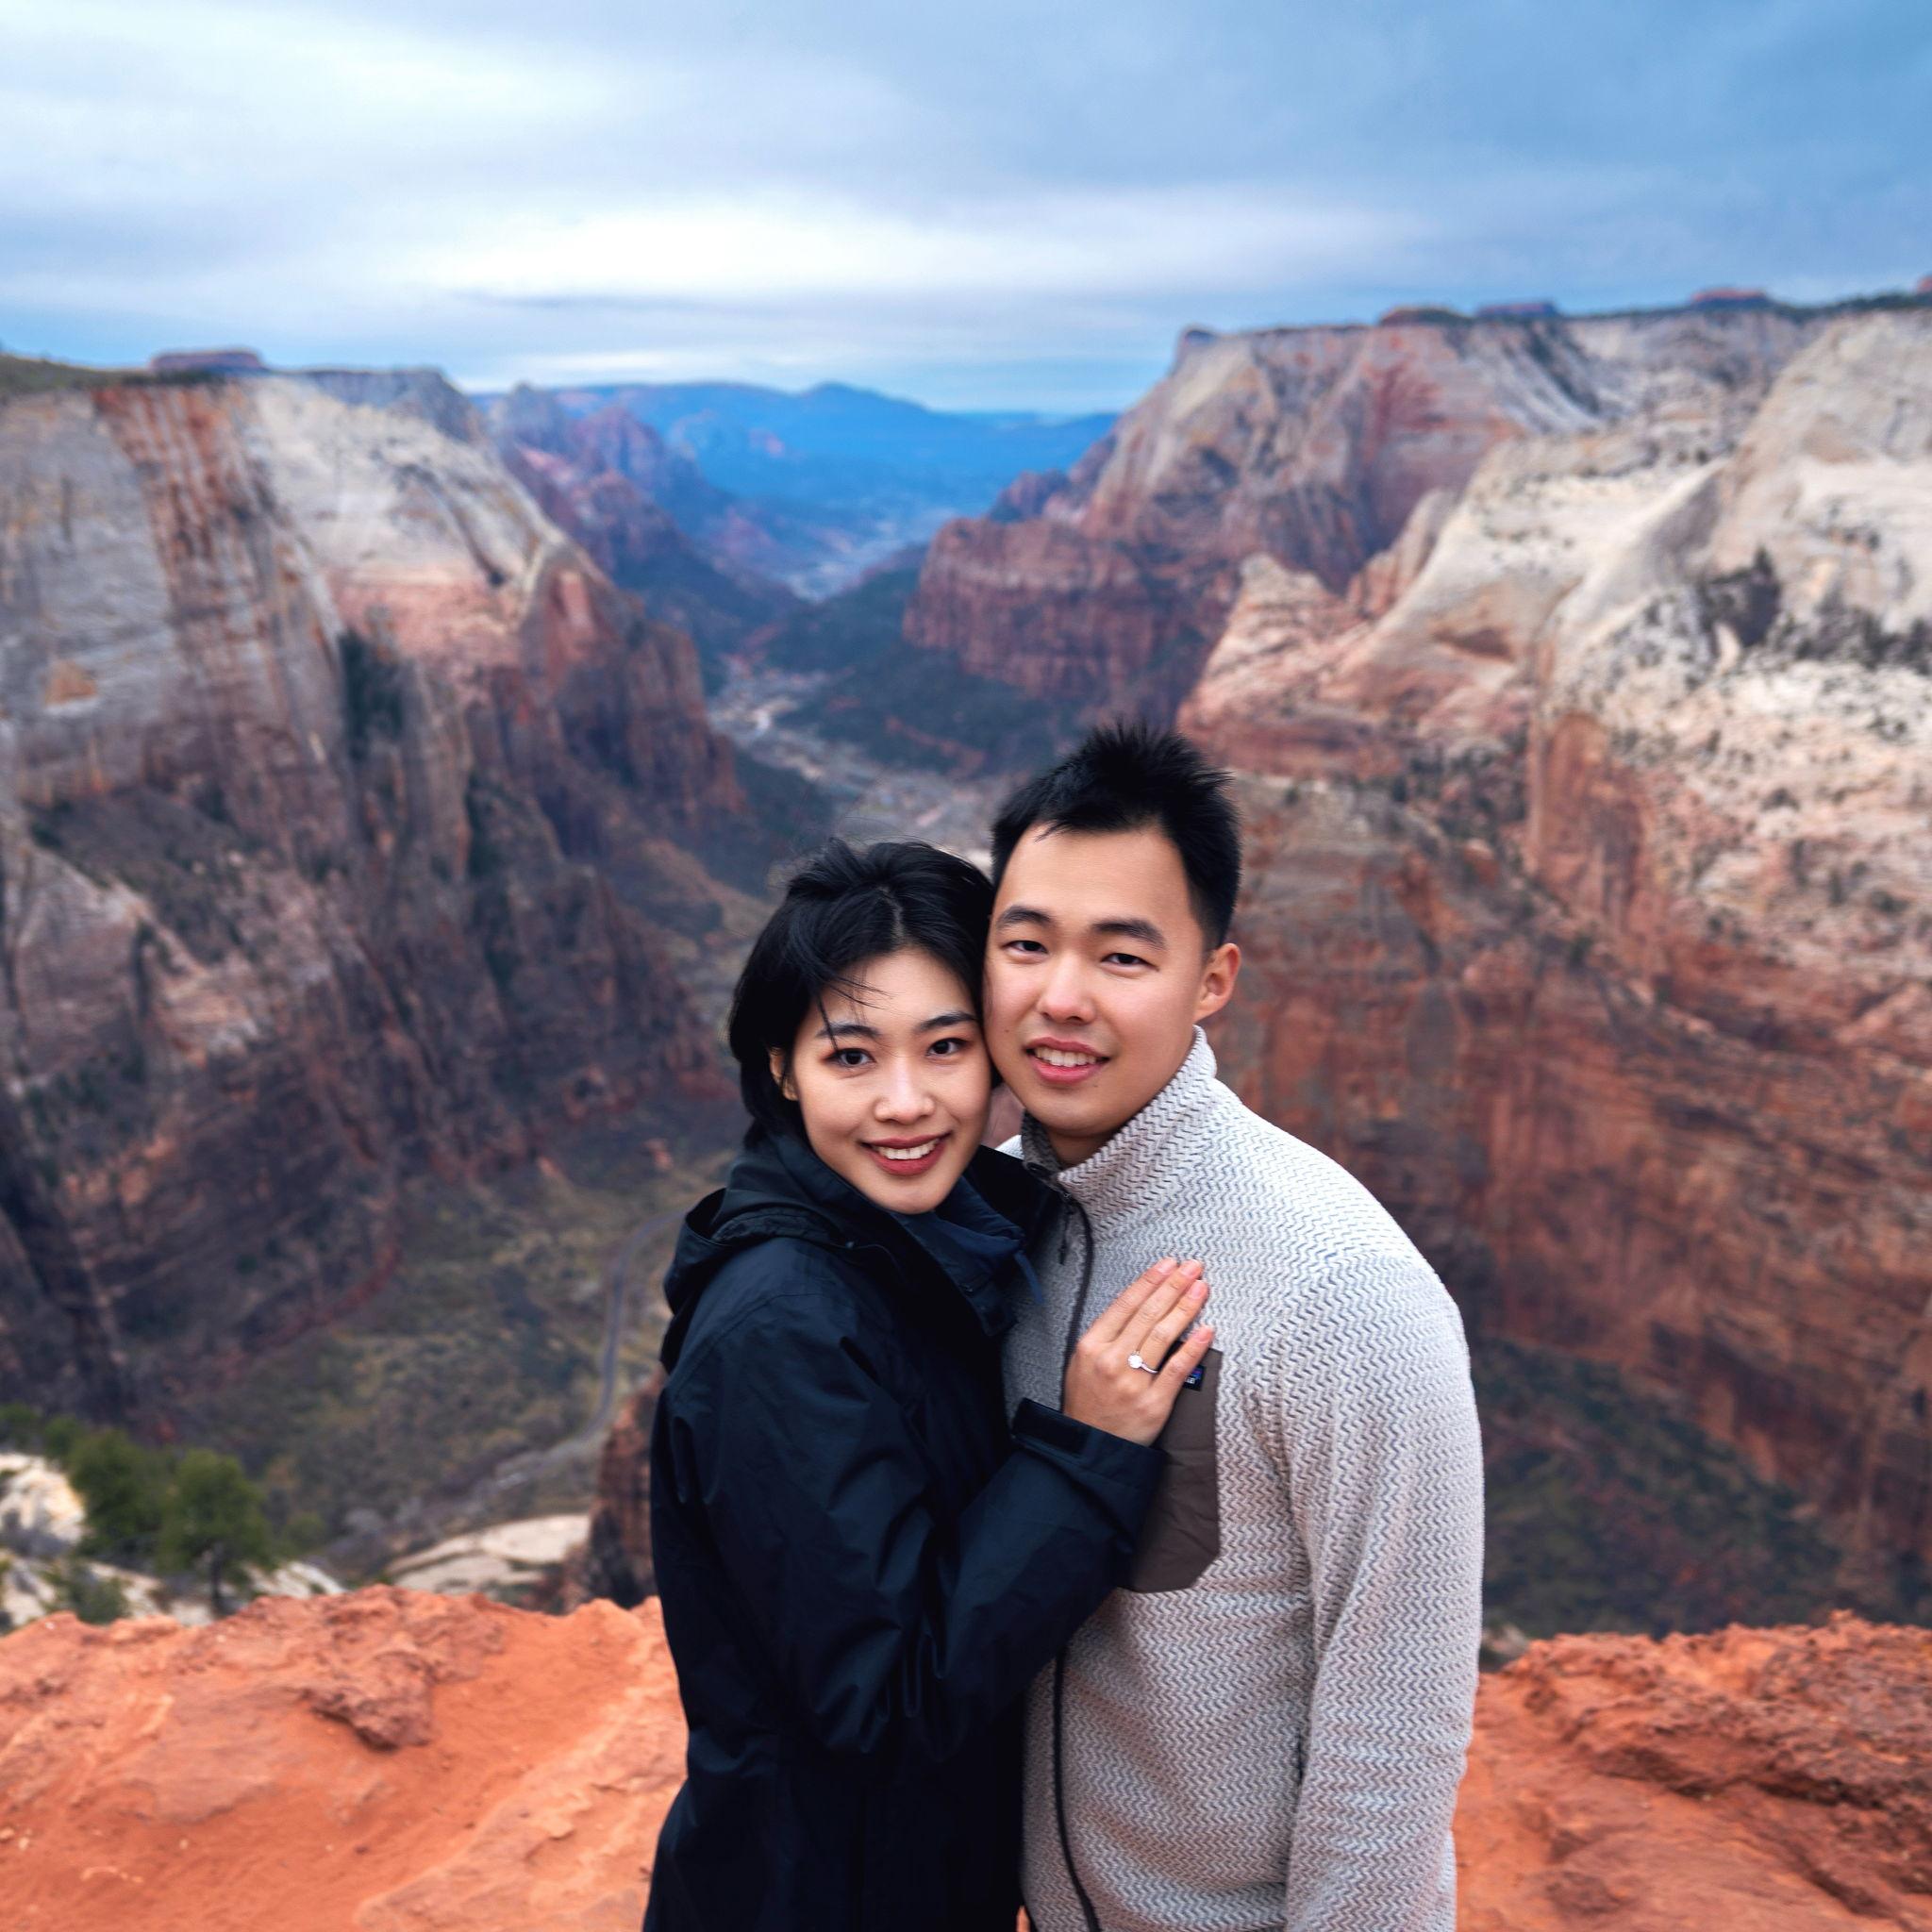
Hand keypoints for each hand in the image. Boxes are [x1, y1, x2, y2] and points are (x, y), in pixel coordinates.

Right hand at [1062, 1257, 1213, 1445]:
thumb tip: (1137, 1304)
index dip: (1149, 1281)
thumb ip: (1106, 1334)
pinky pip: (1178, 1369)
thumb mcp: (1082, 1361)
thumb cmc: (1088, 1401)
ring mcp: (1134, 1382)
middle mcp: (1112, 1360)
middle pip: (1148, 1315)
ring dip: (1185, 1308)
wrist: (1091, 1446)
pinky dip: (1194, 1347)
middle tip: (1192, 1268)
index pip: (1125, 1304)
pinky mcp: (1154, 1404)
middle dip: (1173, 1286)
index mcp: (1092, 1346)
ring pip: (1163, 1336)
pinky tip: (1207, 1329)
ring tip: (1201, 1288)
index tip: (1168, 1264)